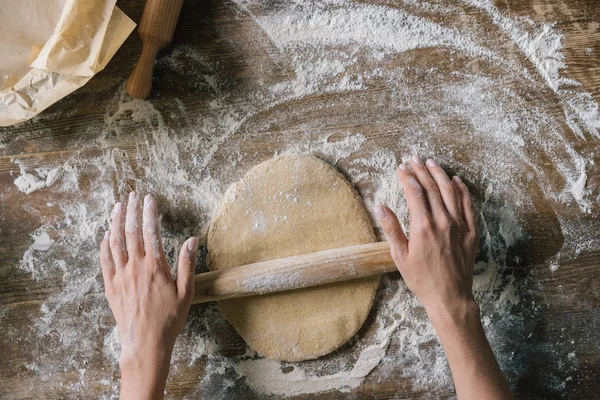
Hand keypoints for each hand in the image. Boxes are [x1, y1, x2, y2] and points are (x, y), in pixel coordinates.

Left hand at [99, 192, 198, 399]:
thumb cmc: (170, 319)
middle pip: (130, 232)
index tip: (149, 199)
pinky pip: (105, 260)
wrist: (145, 343)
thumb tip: (192, 240)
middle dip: (131, 210)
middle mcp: (135, 268)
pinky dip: (104, 244)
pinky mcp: (111, 286)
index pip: (151, 232)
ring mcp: (120, 276)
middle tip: (132, 195)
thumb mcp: (186, 292)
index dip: (149, 213)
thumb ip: (187, 264)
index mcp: (156, 267)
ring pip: (114, 242)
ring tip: (118, 206)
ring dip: (115, 221)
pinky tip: (106, 234)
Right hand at [377, 156, 512, 399]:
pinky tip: (456, 181)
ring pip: (450, 192)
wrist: (450, 296)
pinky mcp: (471, 232)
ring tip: (431, 163)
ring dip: (440, 175)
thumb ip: (391, 229)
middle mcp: (443, 222)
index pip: (414, 193)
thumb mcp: (400, 256)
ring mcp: (459, 226)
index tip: (400, 168)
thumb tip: (380, 207)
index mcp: (423, 227)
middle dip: (421, 170)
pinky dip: (462, 190)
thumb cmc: (421, 279)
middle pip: (432, 188)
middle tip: (413, 158)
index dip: (407, 177)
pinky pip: (468, 205)